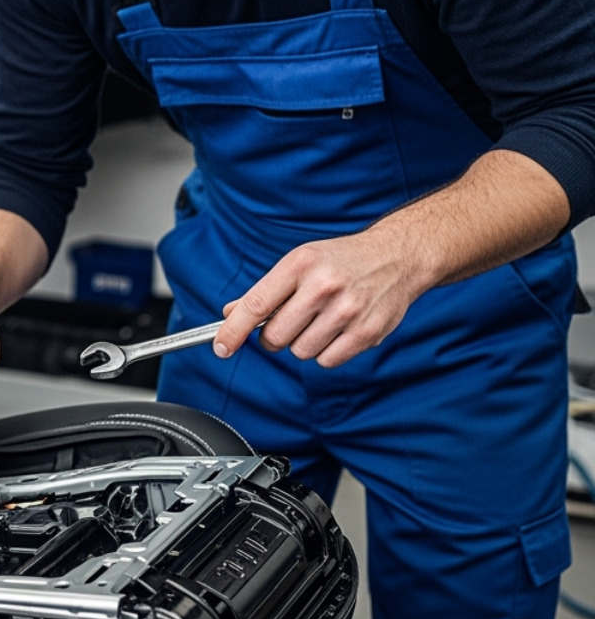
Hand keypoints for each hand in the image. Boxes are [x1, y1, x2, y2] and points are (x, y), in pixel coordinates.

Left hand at [215, 230, 430, 367]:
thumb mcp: (299, 263)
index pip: (256, 304)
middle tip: (289, 322)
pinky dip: (326, 352)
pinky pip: (328, 361)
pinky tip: (337, 330)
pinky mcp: (367, 332)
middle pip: (276, 337)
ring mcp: (347, 311)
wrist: (397, 257)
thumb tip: (230, 316)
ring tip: (321, 320)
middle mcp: (323, 287)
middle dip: (274, 337)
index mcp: (300, 265)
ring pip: (301, 352)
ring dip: (303, 343)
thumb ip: (264, 291)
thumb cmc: (341, 261)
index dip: (233, 331)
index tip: (221, 347)